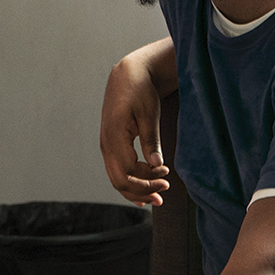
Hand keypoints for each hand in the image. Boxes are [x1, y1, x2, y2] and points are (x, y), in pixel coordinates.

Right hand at [100, 47, 171, 207]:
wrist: (126, 76)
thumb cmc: (140, 91)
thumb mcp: (149, 114)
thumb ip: (151, 140)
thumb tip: (157, 165)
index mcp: (114, 135)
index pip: (128, 170)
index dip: (149, 177)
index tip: (168, 173)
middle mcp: (105, 143)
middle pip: (119, 180)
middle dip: (142, 190)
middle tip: (164, 194)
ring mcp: (105, 146)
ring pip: (116, 179)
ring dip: (136, 191)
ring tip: (156, 198)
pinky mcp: (110, 146)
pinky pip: (116, 171)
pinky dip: (130, 183)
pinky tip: (143, 191)